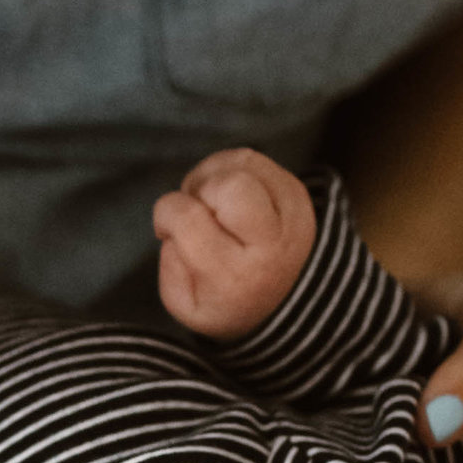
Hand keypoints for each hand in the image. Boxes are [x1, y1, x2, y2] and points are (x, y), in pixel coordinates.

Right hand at [153, 148, 317, 340]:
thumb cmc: (223, 298)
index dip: (166, 214)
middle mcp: (271, 246)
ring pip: (241, 162)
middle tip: (198, 213)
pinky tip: (227, 196)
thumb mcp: (185, 304)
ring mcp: (292, 216)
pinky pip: (254, 159)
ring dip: (213, 176)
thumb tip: (179, 220)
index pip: (188, 218)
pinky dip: (230, 168)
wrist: (281, 302)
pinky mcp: (297, 194)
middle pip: (230, 186)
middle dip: (201, 191)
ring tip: (211, 204)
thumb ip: (171, 265)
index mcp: (235, 278)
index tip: (166, 230)